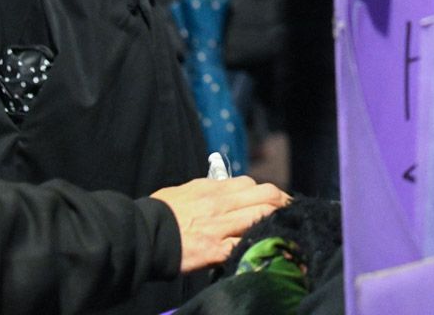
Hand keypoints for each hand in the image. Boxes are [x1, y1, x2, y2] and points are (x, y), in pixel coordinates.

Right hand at [150, 175, 289, 273]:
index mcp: (214, 188)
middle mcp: (221, 204)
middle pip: (266, 196)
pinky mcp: (215, 250)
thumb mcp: (187, 190)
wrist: (142, 235)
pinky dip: (259, 245)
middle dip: (283, 203)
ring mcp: (219, 227)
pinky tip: (267, 247)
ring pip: (261, 217)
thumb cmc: (161, 212)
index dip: (267, 193)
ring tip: (287, 229)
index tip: (275, 201)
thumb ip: (210, 188)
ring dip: (278, 222)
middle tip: (291, 212)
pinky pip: (245, 244)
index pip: (251, 184)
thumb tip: (226, 186)